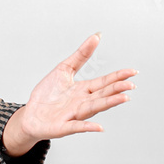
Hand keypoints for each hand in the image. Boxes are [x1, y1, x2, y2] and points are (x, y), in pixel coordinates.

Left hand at [4, 33, 136, 152]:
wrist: (30, 115)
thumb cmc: (48, 94)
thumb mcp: (63, 70)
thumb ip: (81, 55)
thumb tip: (97, 36)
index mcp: (84, 90)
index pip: (104, 82)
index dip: (118, 77)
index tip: (133, 72)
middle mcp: (83, 103)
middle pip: (103, 95)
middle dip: (117, 89)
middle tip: (131, 84)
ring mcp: (74, 115)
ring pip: (94, 108)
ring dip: (108, 104)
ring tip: (123, 98)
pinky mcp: (63, 126)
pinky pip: (76, 127)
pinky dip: (87, 127)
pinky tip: (98, 127)